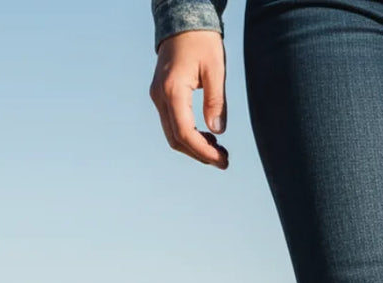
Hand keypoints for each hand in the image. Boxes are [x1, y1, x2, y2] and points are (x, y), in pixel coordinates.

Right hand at [150, 30, 228, 168]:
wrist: (182, 22)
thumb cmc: (201, 42)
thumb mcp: (215, 69)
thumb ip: (216, 101)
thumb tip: (217, 131)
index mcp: (173, 90)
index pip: (185, 133)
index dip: (203, 152)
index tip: (222, 161)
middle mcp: (160, 96)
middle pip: (176, 139)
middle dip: (200, 154)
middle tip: (224, 161)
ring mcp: (158, 97)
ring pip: (173, 135)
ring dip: (195, 148)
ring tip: (219, 151)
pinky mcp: (161, 96)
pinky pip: (172, 124)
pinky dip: (189, 136)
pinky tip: (207, 137)